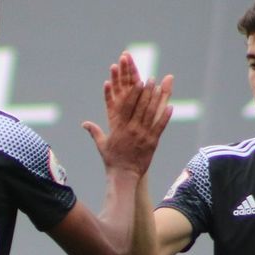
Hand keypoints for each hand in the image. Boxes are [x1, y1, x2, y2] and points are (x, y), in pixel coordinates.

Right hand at [83, 55, 173, 176]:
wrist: (123, 175)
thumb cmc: (112, 160)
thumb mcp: (101, 144)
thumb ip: (94, 131)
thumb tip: (84, 124)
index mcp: (119, 127)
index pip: (127, 106)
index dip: (133, 93)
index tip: (137, 82)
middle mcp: (131, 129)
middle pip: (140, 106)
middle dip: (145, 91)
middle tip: (150, 79)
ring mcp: (142, 135)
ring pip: (150, 114)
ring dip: (155, 100)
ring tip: (159, 88)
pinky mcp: (152, 142)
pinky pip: (159, 127)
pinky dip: (165, 117)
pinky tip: (170, 107)